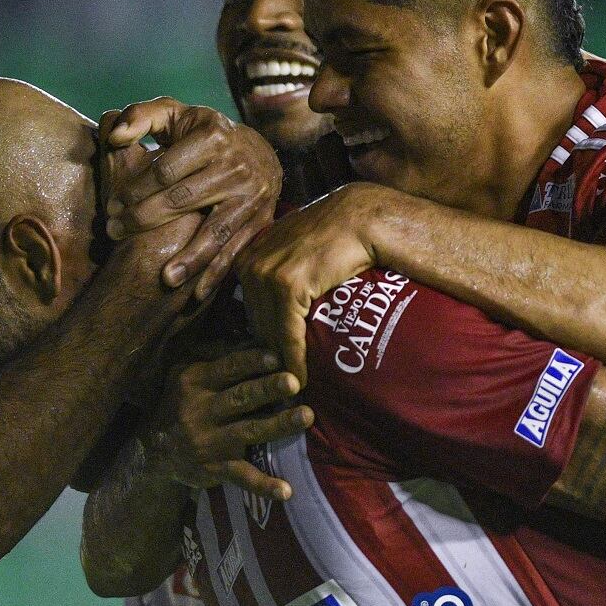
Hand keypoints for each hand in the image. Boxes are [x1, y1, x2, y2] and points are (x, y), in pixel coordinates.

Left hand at [100, 98, 283, 299]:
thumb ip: (140, 117)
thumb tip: (115, 135)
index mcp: (212, 137)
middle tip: (114, 233)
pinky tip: (196, 294)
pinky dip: (217, 273)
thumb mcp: (175, 115)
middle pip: (183, 200)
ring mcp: (250, 196)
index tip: (111, 205)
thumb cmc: (203, 135)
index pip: (165, 169)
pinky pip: (235, 251)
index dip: (134, 188)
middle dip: (144, 219)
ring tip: (164, 279)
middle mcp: (235, 166)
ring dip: (189, 258)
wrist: (260, 155)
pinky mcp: (260, 221)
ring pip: (214, 231)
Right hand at [146, 349, 313, 501]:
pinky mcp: (214, 468)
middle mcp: (200, 411)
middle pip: (240, 398)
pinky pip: (242, 476)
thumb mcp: (185, 374)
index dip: (251, 362)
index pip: (227, 368)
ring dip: (278, 425)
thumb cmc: (180, 403)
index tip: (276, 356)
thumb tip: (255, 336)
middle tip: (295, 382)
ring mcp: (208, 442)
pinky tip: (286, 491)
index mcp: (196, 382)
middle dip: (268, 389)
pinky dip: (263, 486)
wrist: (152, 450)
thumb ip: (216, 358)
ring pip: (248, 432)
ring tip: (306, 416)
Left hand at [237, 182, 393, 383]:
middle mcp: (250, 266)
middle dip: (268, 355)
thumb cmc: (333, 233)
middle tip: (279, 383)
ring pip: (269, 334)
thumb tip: (278, 302)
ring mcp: (266, 275)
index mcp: (247, 258)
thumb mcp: (293, 248)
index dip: (261, 339)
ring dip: (281, 364)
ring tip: (291, 387)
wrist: (359, 217)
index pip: (249, 311)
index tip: (269, 365)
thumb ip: (277, 268)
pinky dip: (294, 360)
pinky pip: (287, 335)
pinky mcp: (287, 287)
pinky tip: (302, 379)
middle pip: (256, 325)